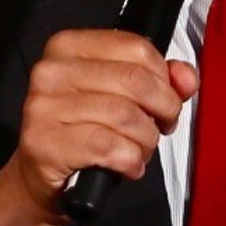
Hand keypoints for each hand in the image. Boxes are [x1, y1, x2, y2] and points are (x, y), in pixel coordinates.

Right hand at [0, 28, 199, 225]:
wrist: (40, 178)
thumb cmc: (83, 134)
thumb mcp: (122, 98)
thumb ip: (159, 81)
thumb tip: (186, 77)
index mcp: (68, 47)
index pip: (135, 47)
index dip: (163, 78)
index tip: (163, 100)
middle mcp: (51, 71)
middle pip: (135, 80)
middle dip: (163, 109)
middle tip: (161, 127)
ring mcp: (44, 106)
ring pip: (126, 116)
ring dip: (146, 141)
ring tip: (139, 150)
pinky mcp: (45, 142)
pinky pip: (110, 146)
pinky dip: (131, 161)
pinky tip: (127, 166)